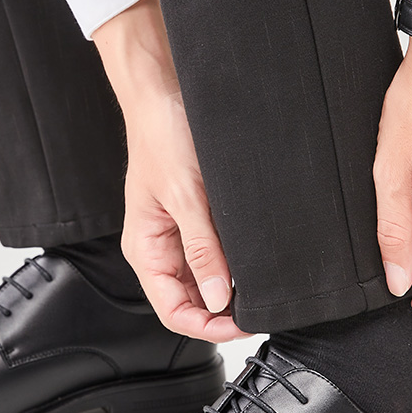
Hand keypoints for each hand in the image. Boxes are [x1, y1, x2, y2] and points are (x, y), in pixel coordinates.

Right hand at [92, 0, 248, 341]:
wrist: (165, 85)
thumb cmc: (162, 132)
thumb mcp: (186, 196)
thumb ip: (201, 249)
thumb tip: (219, 298)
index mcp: (145, 248)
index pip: (174, 311)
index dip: (208, 327)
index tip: (244, 323)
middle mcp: (161, 244)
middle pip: (193, 299)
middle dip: (225, 310)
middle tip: (265, 306)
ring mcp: (180, 229)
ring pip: (208, 276)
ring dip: (233, 284)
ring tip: (265, 282)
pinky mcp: (197, 210)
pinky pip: (216, 248)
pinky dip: (237, 258)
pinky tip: (258, 255)